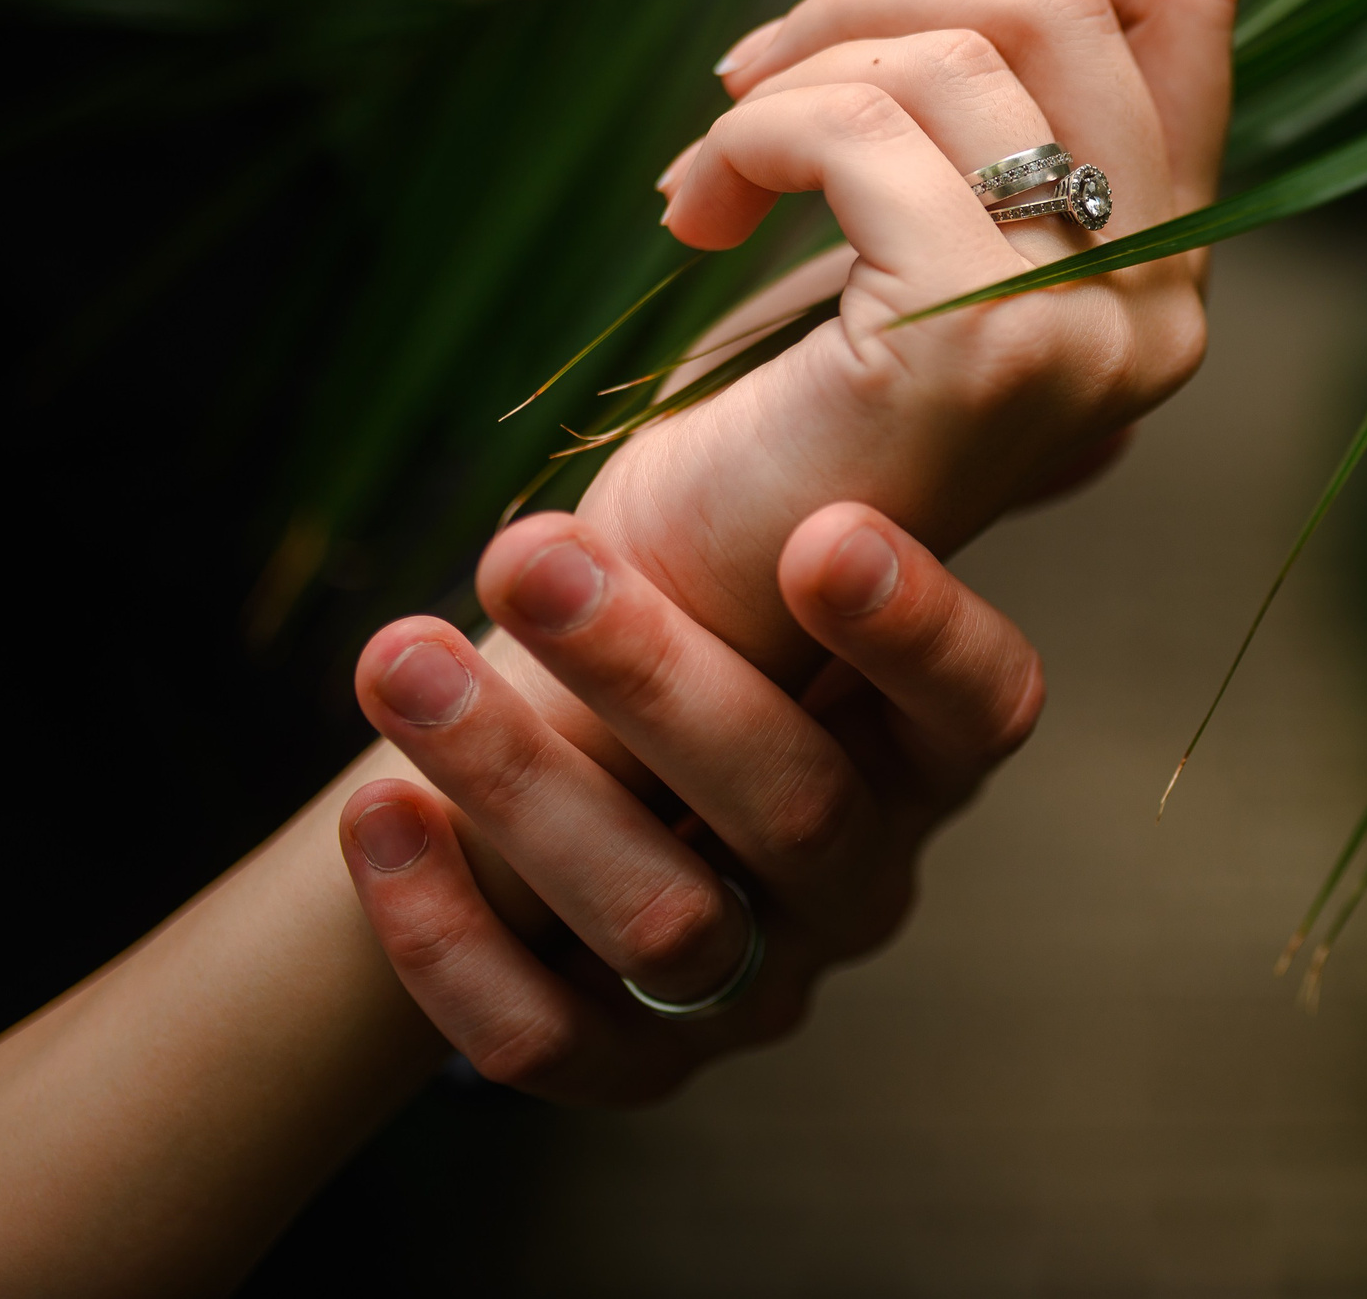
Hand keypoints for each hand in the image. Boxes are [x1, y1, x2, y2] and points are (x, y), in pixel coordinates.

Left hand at [340, 502, 1040, 1102]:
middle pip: (794, 802)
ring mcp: (761, 980)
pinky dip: (452, 937)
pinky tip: (375, 814)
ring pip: (667, 921)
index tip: (824, 532)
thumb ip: (854, 461)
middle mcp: (862, 871)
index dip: (917, 632)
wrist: (590, 816)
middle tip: (526, 553)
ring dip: (521, 786)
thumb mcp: (779, 557)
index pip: (978, 707)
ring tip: (396, 659)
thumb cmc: (703, 641)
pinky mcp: (641, 1064)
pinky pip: (553, 1036)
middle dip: (651, 677)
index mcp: (919, 748)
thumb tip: (991, 302)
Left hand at [578, 0, 1233, 684]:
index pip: (1185, 4)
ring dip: (794, 69)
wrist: (702, 610)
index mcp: (1170, 265)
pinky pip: (855, 134)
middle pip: (1066, 4)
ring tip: (714, 157)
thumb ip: (995, 121)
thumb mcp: (923, 236)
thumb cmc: (794, 419)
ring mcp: (1083, 330)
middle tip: (754, 69)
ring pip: (956, 53)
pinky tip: (692, 214)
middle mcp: (1161, 301)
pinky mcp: (975, 349)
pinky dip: (747, 141)